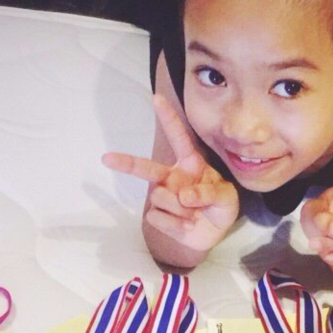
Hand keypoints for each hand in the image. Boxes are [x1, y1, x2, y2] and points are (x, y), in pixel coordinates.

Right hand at [103, 95, 239, 256]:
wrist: (213, 233)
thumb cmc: (220, 207)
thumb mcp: (226, 198)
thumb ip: (210, 193)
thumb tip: (184, 195)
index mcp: (190, 164)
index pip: (179, 138)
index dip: (168, 118)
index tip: (156, 98)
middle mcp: (172, 177)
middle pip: (147, 168)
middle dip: (127, 163)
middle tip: (107, 158)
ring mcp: (163, 196)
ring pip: (161, 198)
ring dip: (182, 211)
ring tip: (194, 215)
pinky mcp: (157, 216)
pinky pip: (159, 218)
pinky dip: (176, 226)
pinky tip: (186, 225)